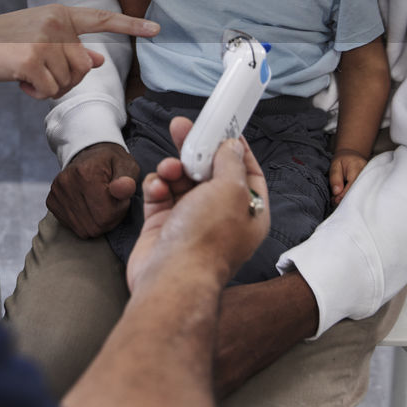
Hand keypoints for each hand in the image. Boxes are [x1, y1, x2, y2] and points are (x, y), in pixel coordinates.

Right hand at [0, 5, 157, 99]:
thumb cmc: (1, 44)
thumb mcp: (38, 39)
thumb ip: (68, 48)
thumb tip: (98, 61)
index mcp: (59, 14)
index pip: (101, 19)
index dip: (130, 26)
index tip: (157, 29)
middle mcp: (56, 23)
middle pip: (84, 67)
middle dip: (66, 79)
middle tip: (39, 74)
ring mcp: (44, 41)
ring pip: (68, 81)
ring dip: (49, 88)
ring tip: (25, 75)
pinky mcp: (32, 60)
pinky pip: (51, 91)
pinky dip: (36, 94)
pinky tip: (19, 82)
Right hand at [46, 142, 141, 237]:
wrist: (89, 154)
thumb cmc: (112, 163)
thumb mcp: (127, 165)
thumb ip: (127, 179)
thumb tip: (122, 190)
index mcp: (85, 173)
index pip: (105, 215)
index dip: (119, 211)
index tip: (122, 199)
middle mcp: (66, 183)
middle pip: (93, 226)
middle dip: (108, 220)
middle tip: (113, 204)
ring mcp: (56, 193)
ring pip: (82, 229)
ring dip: (97, 223)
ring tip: (102, 205)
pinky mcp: (51, 201)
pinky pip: (72, 227)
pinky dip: (84, 222)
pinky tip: (88, 207)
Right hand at [125, 118, 268, 295]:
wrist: (171, 277)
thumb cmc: (207, 241)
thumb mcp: (231, 190)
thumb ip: (230, 162)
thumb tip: (231, 146)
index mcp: (249, 212)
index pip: (247, 173)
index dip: (235, 149)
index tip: (223, 128)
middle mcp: (221, 217)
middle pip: (210, 172)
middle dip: (196, 150)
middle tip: (183, 128)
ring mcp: (191, 221)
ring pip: (181, 180)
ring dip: (172, 169)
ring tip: (169, 170)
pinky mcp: (163, 226)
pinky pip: (160, 194)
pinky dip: (157, 186)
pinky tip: (157, 188)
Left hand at [329, 150, 367, 204]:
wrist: (353, 156)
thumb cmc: (343, 160)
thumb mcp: (335, 165)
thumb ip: (335, 178)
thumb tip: (337, 192)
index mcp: (358, 168)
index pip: (351, 186)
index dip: (342, 195)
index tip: (334, 200)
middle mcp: (367, 175)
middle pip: (358, 192)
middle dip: (346, 199)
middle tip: (335, 201)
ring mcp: (371, 179)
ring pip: (361, 193)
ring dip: (350, 198)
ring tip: (338, 199)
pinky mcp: (370, 183)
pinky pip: (362, 192)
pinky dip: (353, 196)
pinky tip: (345, 197)